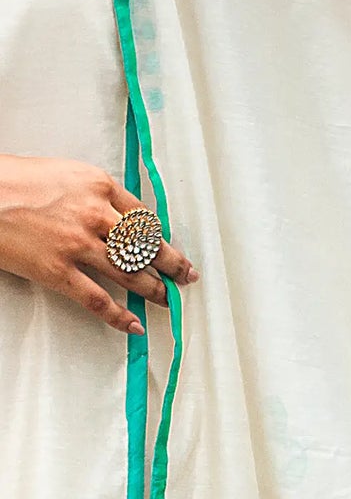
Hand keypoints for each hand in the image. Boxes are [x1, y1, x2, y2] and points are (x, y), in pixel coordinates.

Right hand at [0, 155, 197, 334]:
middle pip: (146, 248)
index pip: (145, 218)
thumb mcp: (65, 173)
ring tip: (166, 300)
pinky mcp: (59, 271)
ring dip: (153, 291)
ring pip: (130, 275)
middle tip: (185, 277)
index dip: (164, 239)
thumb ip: (93, 195)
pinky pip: (99, 300)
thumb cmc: (14, 180)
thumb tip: (116, 219)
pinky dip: (120, 316)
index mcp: (99, 185)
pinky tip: (133, 325)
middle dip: (171, 266)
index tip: (174, 251)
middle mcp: (95, 215)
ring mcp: (78, 245)